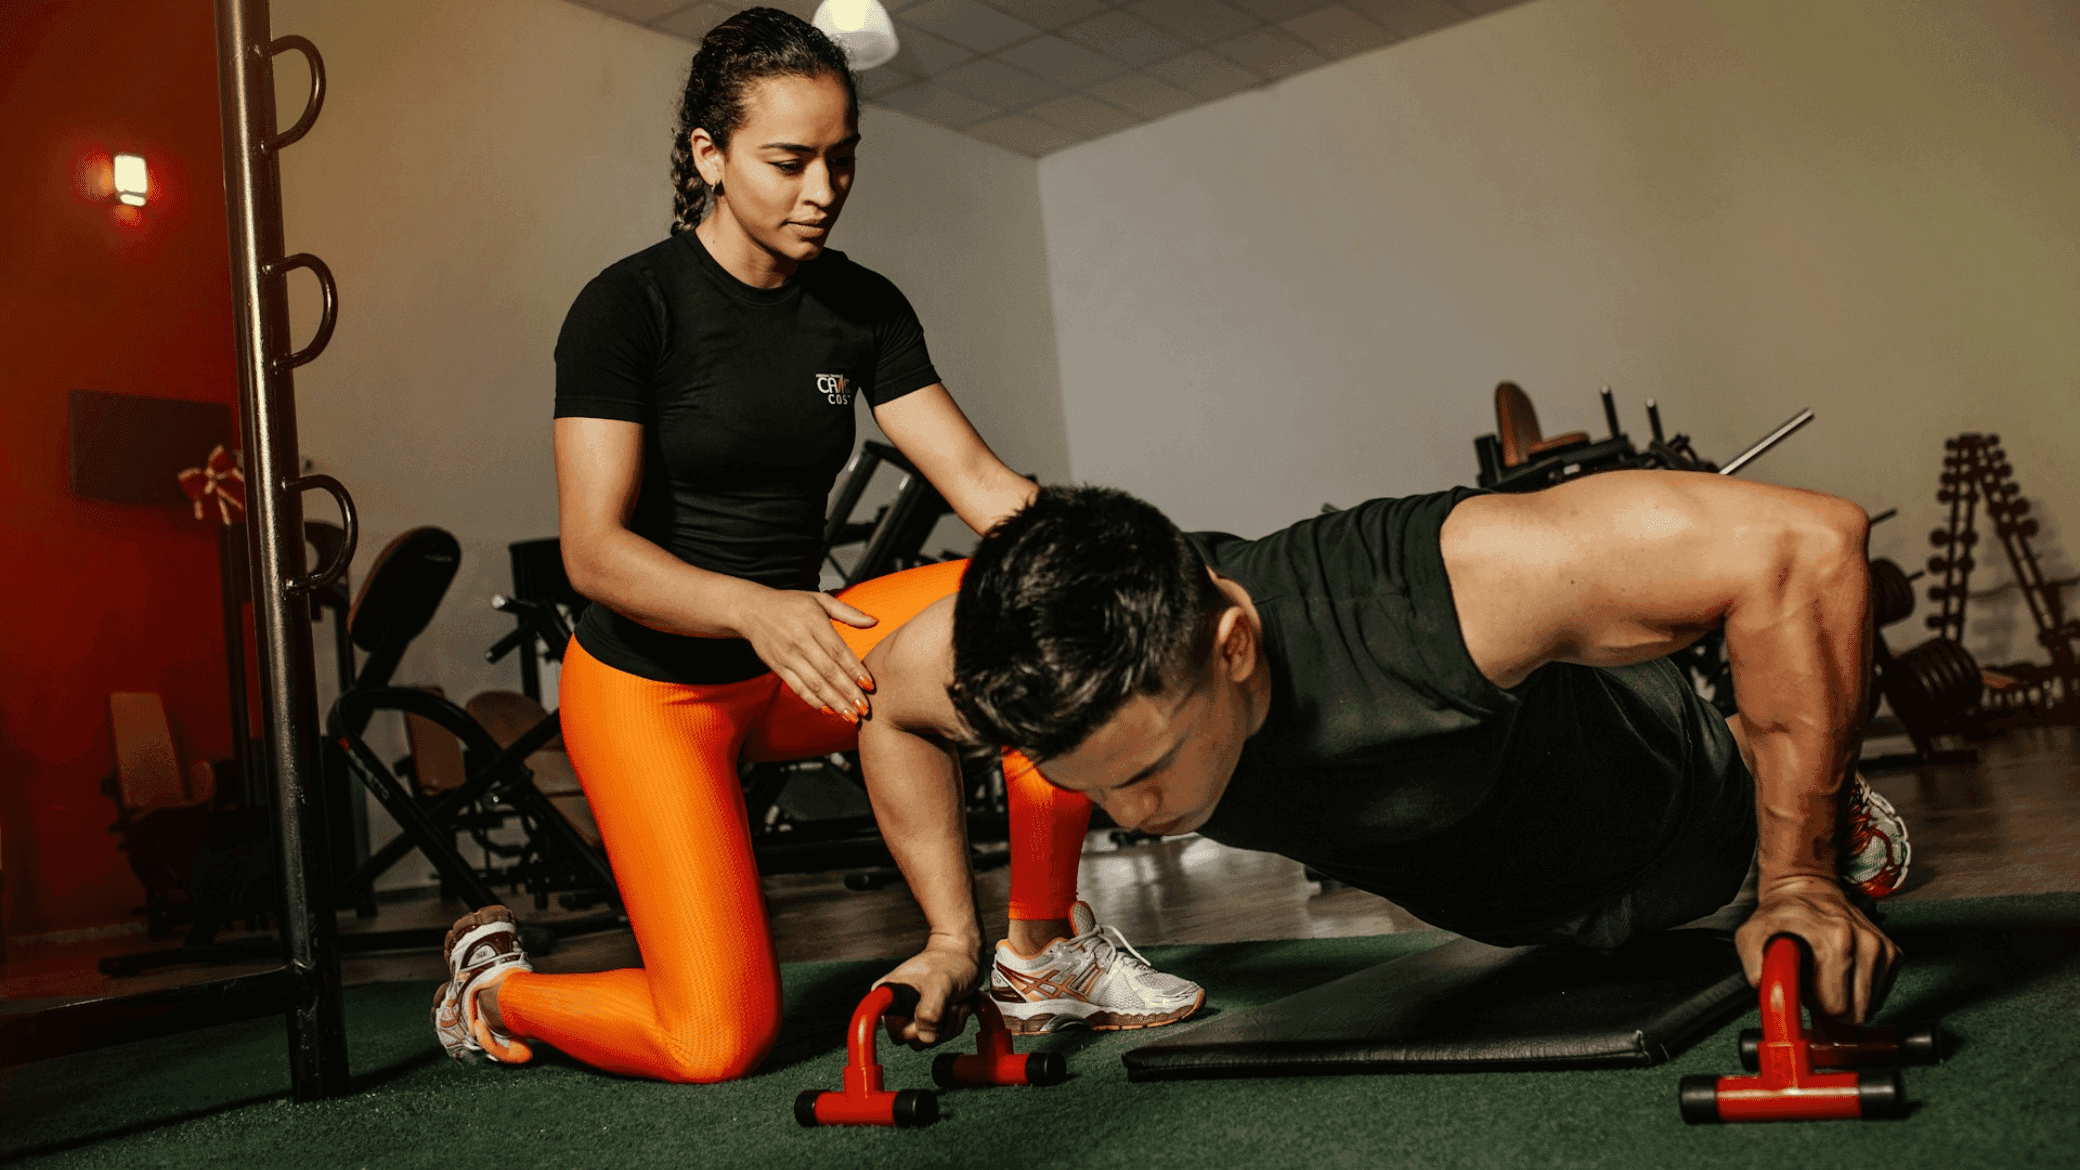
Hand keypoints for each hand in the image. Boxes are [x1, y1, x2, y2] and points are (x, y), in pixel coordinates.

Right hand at [732, 588, 876, 718]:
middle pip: (828, 671)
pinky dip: (813, 701)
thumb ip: (847, 611)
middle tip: (864, 709)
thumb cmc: (791, 603)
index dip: (854, 669)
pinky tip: (828, 710)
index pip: (838, 650)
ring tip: (850, 716)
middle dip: (848, 692)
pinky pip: (797, 687)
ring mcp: (787, 656)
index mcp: (813, 622)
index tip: (869, 685)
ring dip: (834, 702)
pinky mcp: (778, 667)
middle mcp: (800, 641)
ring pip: (814, 684)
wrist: (752, 610)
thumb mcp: (819, 599)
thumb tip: (873, 621)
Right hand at [875, 937, 983, 1048]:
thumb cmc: (949, 962)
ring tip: (955, 1002)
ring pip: (929, 1040)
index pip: (892, 1031)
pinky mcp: (927, 1021)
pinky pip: (940, 1037)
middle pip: (912, 1039)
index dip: (910, 1030)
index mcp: (888, 996)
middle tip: (949, 1004)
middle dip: (938, 1026)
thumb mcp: (940, 984)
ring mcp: (912, 1016)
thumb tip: (926, 1037)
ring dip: (949, 1025)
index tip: (924, 1015)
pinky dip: (954, 1024)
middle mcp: (896, 1009)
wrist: (963, 957)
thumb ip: (931, 1010)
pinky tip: (957, 1006)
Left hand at [1735, 873, 1900, 1022]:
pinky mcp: (1892, 953)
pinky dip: (1860, 988)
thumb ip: (1753, 966)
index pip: (1836, 1007)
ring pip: (1869, 1005)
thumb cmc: (1783, 914)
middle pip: (1856, 1011)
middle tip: (1814, 981)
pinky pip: (1880, 994)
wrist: (1808, 890)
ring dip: (1846, 996)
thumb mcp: (1752, 935)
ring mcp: (1881, 947)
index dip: (1815, 1003)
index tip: (1804, 986)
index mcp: (1836, 940)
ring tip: (1827, 974)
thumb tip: (1764, 988)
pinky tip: (1843, 970)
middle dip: (1832, 1004)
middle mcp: (1865, 942)